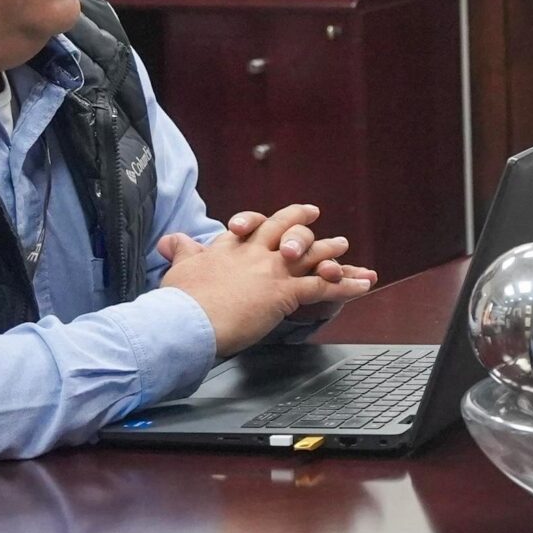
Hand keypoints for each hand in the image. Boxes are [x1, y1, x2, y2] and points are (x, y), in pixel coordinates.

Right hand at [161, 203, 377, 355]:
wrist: (188, 320)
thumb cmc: (181, 301)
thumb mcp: (178, 269)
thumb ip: (181, 252)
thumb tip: (170, 240)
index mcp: (229, 248)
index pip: (250, 228)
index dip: (260, 222)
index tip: (268, 219)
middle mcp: (254, 253)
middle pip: (283, 229)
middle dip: (299, 220)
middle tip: (312, 213)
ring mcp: (272, 271)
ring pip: (308, 254)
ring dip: (328, 251)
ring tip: (342, 246)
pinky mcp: (285, 292)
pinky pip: (322, 287)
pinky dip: (345, 286)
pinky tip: (361, 285)